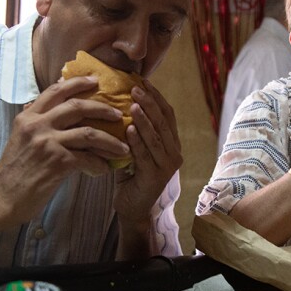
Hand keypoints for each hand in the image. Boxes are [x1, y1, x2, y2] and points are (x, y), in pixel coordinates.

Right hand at [0, 76, 130, 222]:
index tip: (95, 80)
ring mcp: (48, 142)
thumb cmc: (13, 170)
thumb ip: (33, 120)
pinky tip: (104, 169)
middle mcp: (38, 124)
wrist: (2, 197)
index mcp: (29, 116)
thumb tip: (42, 103)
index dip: (77, 83)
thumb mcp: (19, 136)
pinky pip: (88, 158)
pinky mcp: (57, 161)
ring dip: (110, 140)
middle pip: (77, 106)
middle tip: (118, 113)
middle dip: (102, 108)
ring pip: (89, 133)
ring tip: (122, 147)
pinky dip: (99, 164)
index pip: (55, 90)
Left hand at [113, 80, 181, 224]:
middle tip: (136, 87)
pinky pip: (146, 155)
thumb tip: (116, 102)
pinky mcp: (156, 177)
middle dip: (150, 102)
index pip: (167, 114)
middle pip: (164, 122)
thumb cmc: (130, 177)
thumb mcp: (134, 149)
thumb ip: (132, 130)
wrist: (132, 209)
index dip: (156, 97)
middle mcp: (174, 153)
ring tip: (133, 103)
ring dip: (144, 118)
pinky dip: (137, 140)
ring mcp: (167, 166)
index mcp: (172, 144)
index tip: (143, 81)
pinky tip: (128, 128)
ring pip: (156, 137)